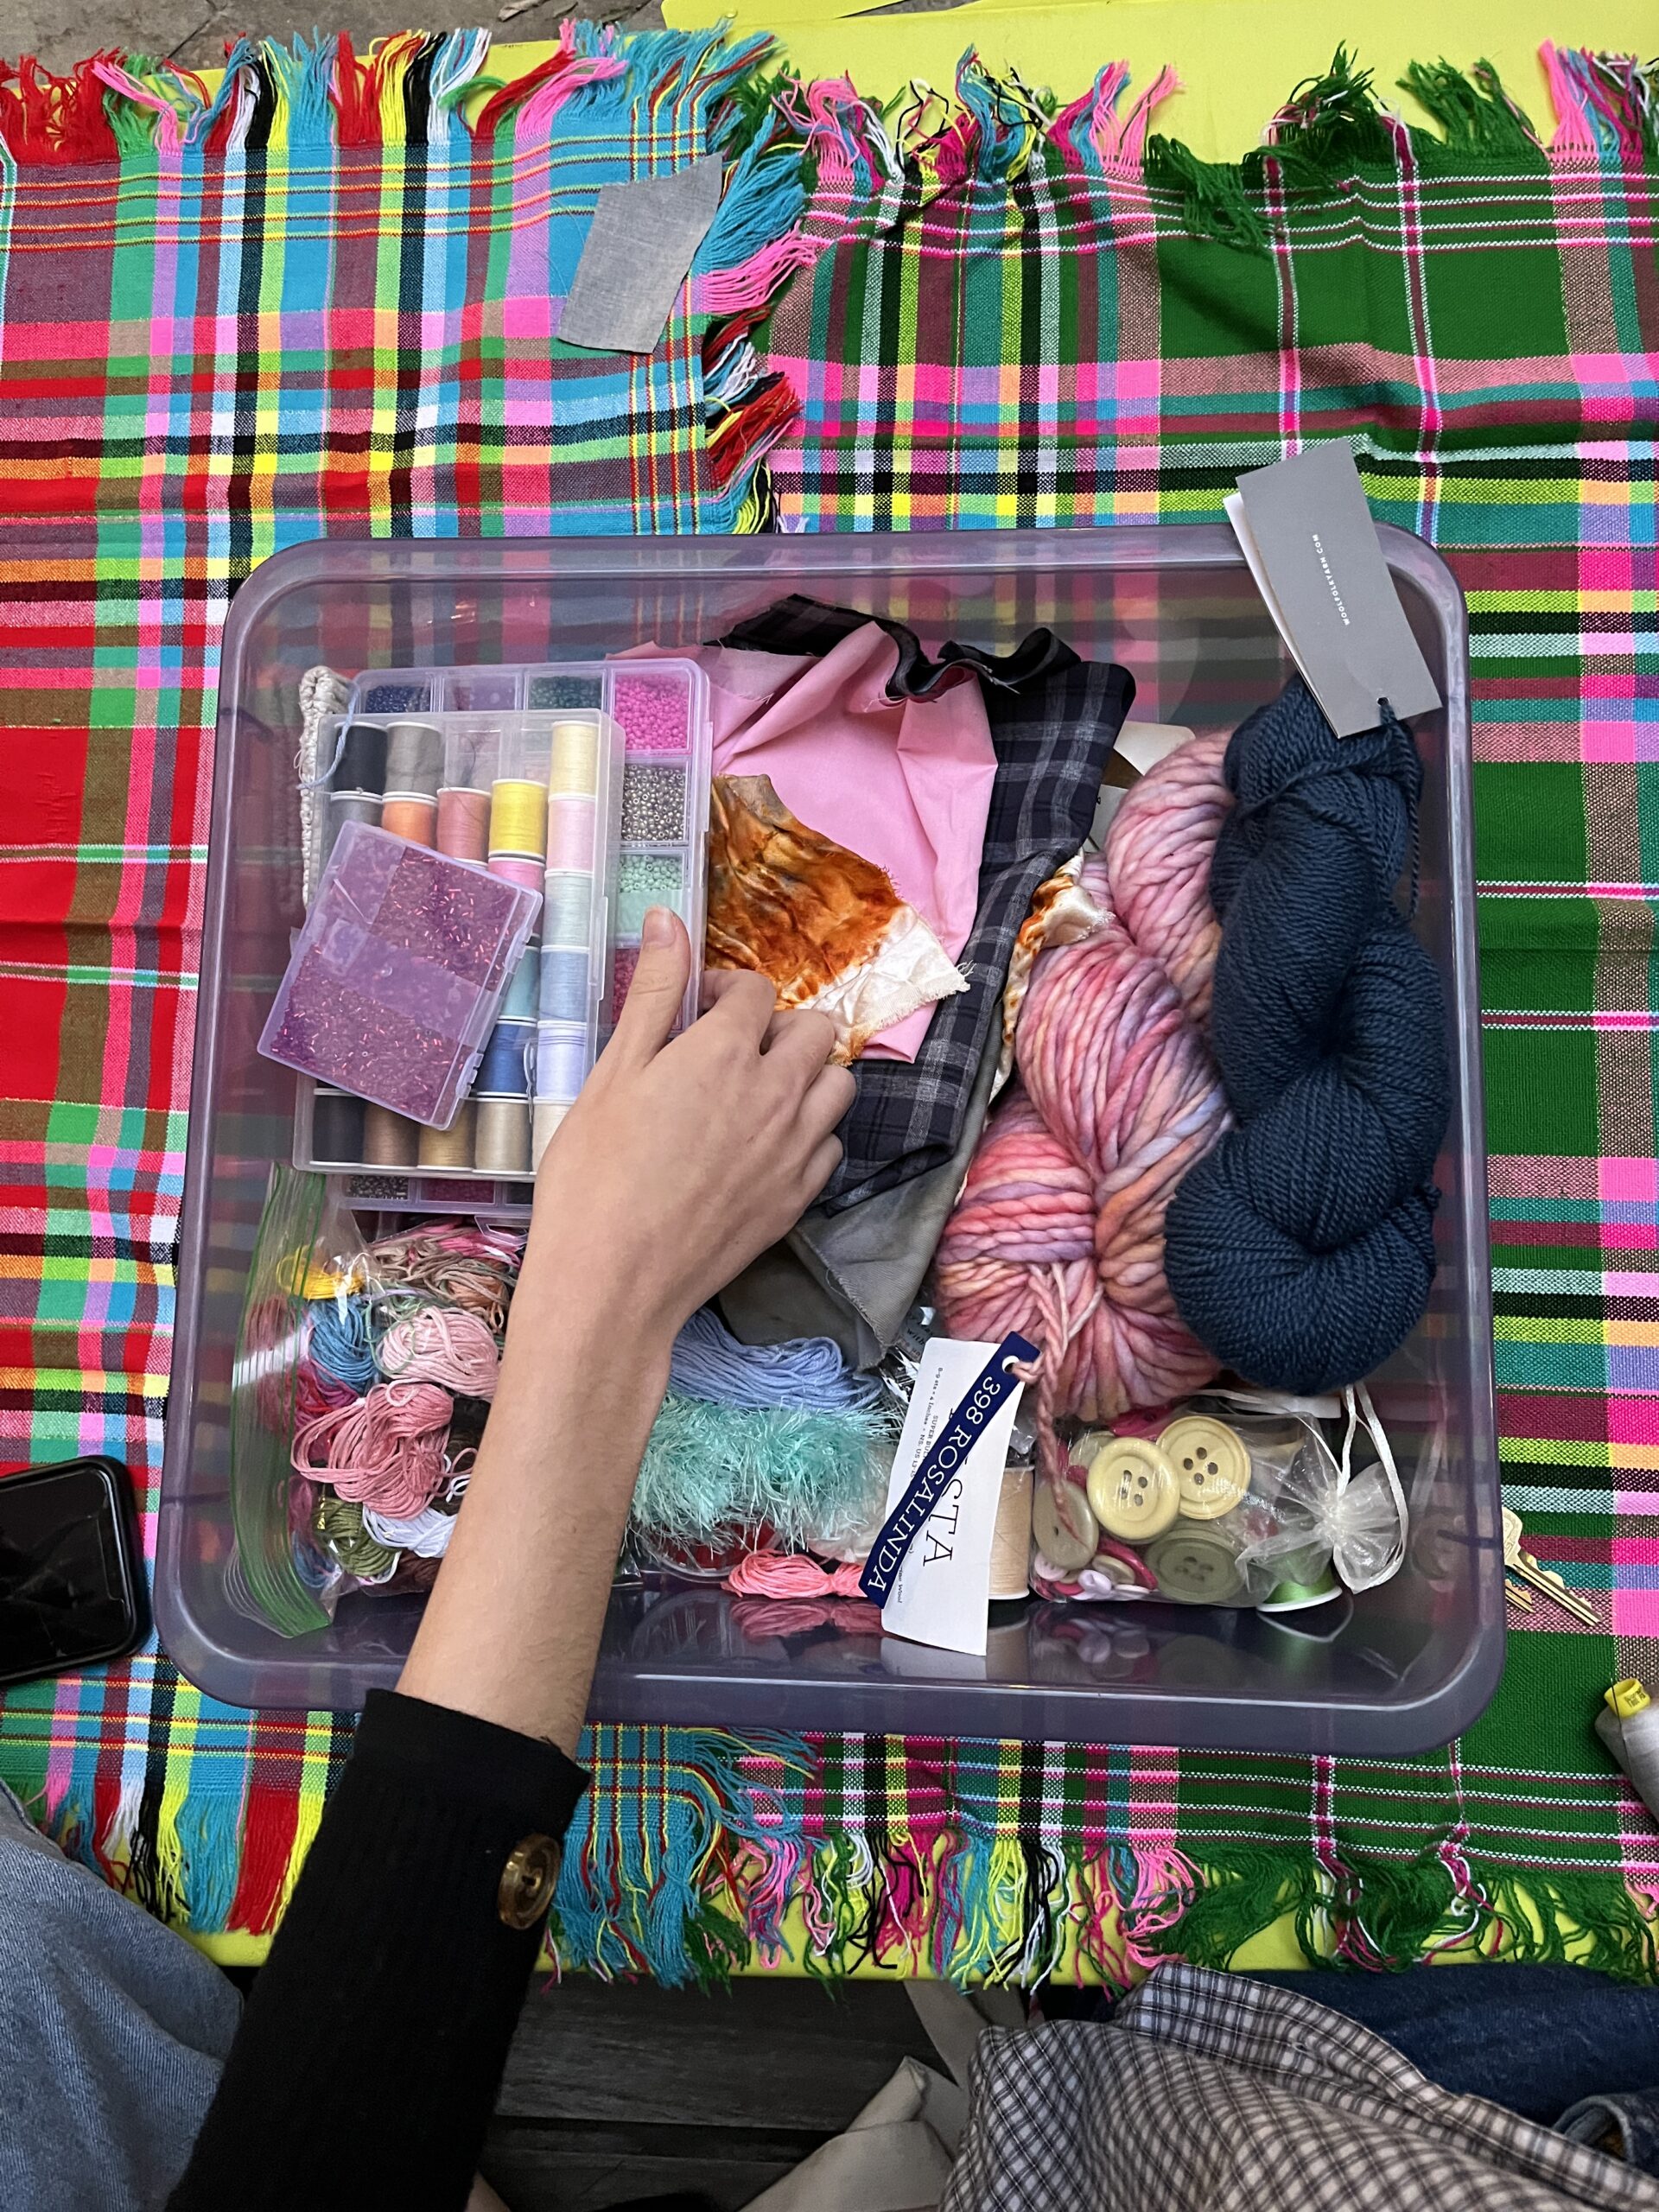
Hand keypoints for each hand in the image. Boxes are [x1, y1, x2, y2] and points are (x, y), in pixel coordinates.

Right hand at [516, 908, 853, 1361]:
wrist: (614, 1281)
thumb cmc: (595, 1175)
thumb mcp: (612, 1072)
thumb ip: (654, 993)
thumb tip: (669, 920)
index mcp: (725, 1051)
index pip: (757, 990)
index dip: (726, 991)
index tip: (697, 1010)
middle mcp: (777, 1092)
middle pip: (815, 1030)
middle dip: (778, 1026)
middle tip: (729, 1050)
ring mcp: (794, 1149)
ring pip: (837, 1085)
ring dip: (806, 1075)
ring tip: (755, 1092)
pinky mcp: (798, 1198)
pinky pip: (830, 1146)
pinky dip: (808, 1133)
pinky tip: (764, 1145)